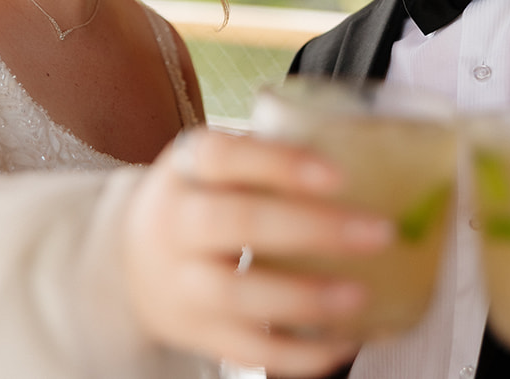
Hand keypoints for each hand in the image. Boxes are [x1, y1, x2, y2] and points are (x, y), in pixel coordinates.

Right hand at [122, 128, 393, 375]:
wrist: (130, 258)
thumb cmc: (200, 198)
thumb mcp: (214, 164)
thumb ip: (271, 156)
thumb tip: (371, 156)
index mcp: (188, 168)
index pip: (224, 156)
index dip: (280, 164)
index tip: (338, 174)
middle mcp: (176, 223)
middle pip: (238, 223)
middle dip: (313, 229)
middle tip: (379, 232)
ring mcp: (184, 284)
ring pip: (240, 296)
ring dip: (306, 298)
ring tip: (361, 295)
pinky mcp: (198, 334)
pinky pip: (251, 351)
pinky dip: (302, 353)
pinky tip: (346, 339)